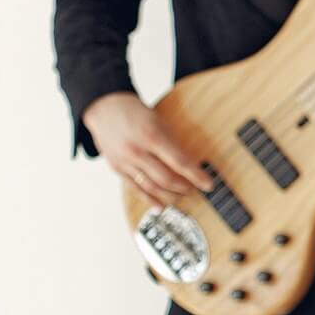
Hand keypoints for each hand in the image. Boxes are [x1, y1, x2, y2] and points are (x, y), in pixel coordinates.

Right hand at [83, 92, 210, 209]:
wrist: (106, 108)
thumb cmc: (138, 113)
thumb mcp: (160, 121)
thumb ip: (173, 143)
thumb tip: (191, 165)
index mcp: (152, 136)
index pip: (180, 162)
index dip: (196, 176)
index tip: (209, 184)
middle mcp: (136, 151)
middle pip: (166, 178)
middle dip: (185, 187)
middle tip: (197, 190)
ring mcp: (124, 162)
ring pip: (151, 186)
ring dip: (170, 195)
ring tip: (185, 196)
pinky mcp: (116, 168)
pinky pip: (135, 188)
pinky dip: (148, 199)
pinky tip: (160, 206)